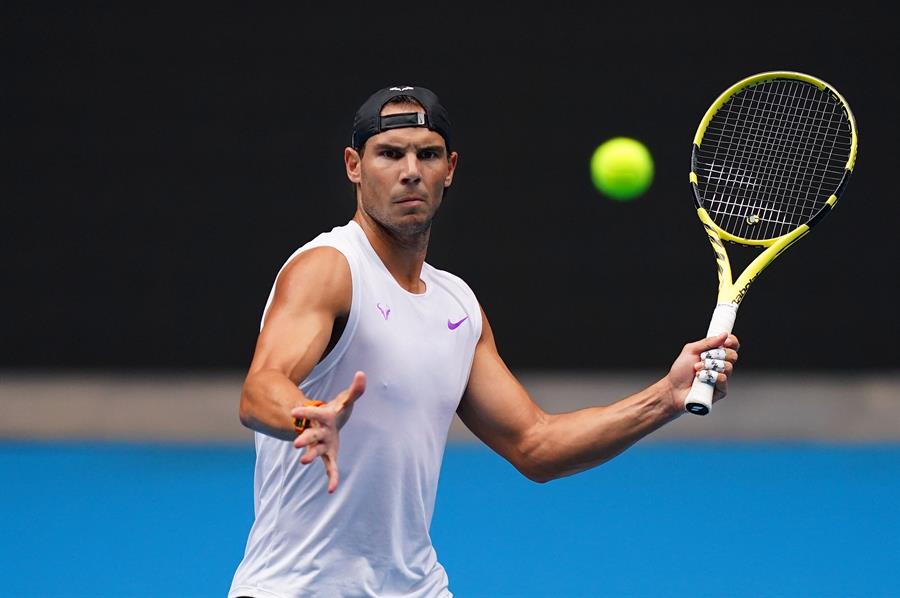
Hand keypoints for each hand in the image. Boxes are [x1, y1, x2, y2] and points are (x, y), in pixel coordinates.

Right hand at [290, 371, 365, 492]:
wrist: (328, 425)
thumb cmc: (335, 411)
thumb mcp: (346, 400)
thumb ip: (355, 390)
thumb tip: (362, 374)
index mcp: (323, 418)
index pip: (314, 414)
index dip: (304, 412)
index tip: (293, 412)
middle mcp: (319, 432)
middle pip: (311, 436)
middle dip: (304, 439)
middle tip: (296, 445)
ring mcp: (322, 445)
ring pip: (315, 451)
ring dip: (310, 456)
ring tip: (303, 462)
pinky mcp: (328, 455)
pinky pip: (330, 467)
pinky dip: (331, 477)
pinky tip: (332, 489)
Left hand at [664, 333, 739, 411]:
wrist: (673, 388)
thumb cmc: (680, 370)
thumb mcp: (691, 350)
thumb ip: (707, 342)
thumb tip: (724, 334)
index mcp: (716, 355)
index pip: (732, 346)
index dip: (732, 342)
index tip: (726, 341)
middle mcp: (721, 366)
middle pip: (733, 355)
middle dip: (717, 354)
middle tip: (703, 357)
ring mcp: (721, 378)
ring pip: (728, 367)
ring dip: (710, 365)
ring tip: (697, 368)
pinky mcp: (721, 390)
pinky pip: (723, 379)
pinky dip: (710, 376)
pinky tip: (700, 377)